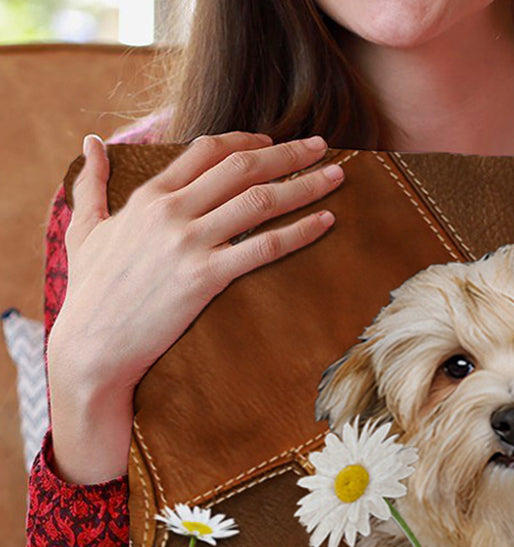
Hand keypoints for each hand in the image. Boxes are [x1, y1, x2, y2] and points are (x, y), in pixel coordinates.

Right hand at [47, 130, 344, 482]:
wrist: (92, 345)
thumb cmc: (90, 292)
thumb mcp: (83, 230)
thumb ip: (90, 185)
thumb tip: (91, 142)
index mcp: (149, 196)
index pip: (207, 150)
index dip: (246, 141)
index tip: (273, 141)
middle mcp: (172, 212)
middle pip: (242, 167)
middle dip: (288, 152)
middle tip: (322, 145)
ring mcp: (190, 243)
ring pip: (260, 200)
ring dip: (304, 184)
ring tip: (336, 176)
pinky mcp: (206, 277)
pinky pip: (265, 246)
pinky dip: (300, 231)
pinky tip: (326, 221)